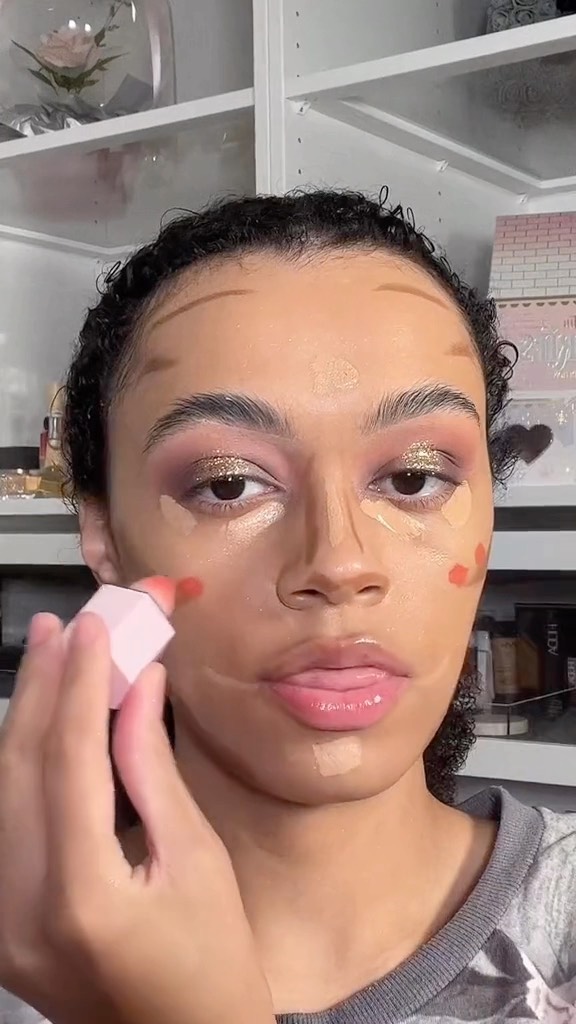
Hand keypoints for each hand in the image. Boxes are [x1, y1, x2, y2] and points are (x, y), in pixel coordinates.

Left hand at [0, 579, 273, 1023]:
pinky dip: (24, 763)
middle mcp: (20, 909)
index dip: (84, 683)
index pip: (71, 762)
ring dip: (28, 717)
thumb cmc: (214, 962)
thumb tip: (139, 687)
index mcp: (84, 896)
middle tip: (67, 624)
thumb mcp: (198, 859)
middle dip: (45, 686)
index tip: (97, 624)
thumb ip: (152, 769)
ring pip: (0, 790)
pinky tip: (44, 721)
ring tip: (52, 653)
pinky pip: (4, 821)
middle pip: (19, 769)